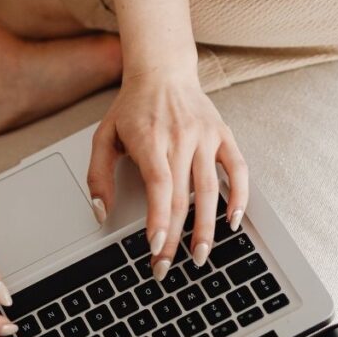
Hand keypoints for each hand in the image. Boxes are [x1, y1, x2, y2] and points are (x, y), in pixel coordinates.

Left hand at [87, 67, 248, 278]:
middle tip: (167, 265)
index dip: (159, 217)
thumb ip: (97, 175)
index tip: (156, 245)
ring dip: (207, 227)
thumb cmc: (132, 107)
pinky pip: (238, 169)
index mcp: (149, 138)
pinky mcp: (223, 135)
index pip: (158, 184)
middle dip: (175, 237)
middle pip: (182, 196)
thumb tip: (100, 212)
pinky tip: (233, 221)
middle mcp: (180, 137)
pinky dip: (239, 195)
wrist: (163, 71)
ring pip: (210, 189)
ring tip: (199, 255)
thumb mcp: (103, 136)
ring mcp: (205, 136)